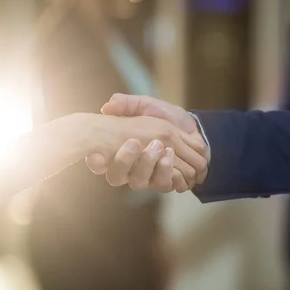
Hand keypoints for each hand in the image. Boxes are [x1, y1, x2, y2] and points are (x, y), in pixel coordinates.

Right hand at [86, 95, 209, 191]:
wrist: (194, 129)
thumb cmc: (166, 117)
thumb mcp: (146, 106)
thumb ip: (127, 104)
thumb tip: (106, 107)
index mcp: (119, 151)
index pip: (96, 163)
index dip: (94, 162)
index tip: (96, 155)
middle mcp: (129, 170)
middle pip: (116, 176)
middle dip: (125, 159)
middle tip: (135, 142)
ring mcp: (146, 179)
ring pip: (139, 182)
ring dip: (148, 164)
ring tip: (162, 148)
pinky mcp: (165, 183)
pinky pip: (163, 185)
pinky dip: (169, 171)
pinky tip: (171, 155)